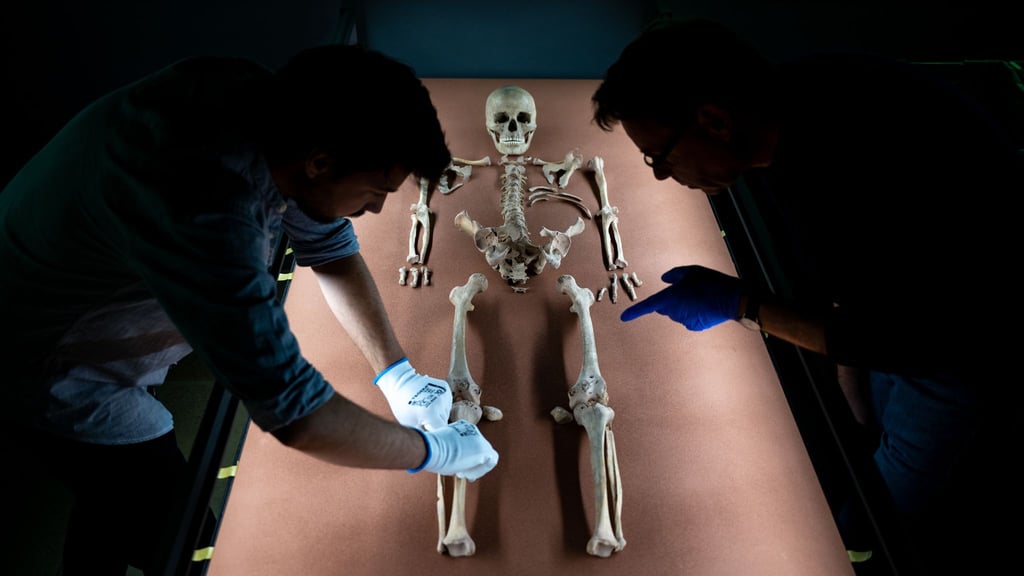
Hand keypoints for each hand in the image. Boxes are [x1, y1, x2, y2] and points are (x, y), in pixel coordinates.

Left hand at [374, 358, 452, 429]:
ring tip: (425, 409)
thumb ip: (425, 434)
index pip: (442, 431)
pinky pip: (447, 402)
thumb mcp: (411, 425)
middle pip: (444, 421)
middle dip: (436, 423)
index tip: (432, 436)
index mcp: (430, 413)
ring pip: (446, 412)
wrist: (400, 383)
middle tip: (424, 420)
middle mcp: (440, 403)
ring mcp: (443, 394)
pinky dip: (440, 404)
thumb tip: (434, 443)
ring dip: (439, 414)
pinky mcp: (445, 387)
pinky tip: (429, 401)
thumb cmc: (403, 407)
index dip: (437, 435)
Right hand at [410, 420, 498, 480]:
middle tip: (461, 473)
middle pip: (478, 449)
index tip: (457, 467)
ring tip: (462, 473)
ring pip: (486, 455)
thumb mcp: (440, 449)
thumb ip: (449, 453)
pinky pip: (490, 461)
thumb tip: (451, 464)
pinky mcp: (483, 449)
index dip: (465, 457)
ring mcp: (479, 438)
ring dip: (475, 467)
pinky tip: (467, 474)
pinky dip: (480, 470)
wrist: (430, 448)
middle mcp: (472, 430)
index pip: (469, 443)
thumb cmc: (430, 451)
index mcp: (461, 427)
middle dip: (471, 463)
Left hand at [620, 265, 742, 330]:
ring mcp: (683, 321)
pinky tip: (705, 308)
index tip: (623, 317)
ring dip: (683, 307)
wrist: (731, 298)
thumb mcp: (691, 271)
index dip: (634, 312)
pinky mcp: (694, 327)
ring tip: (700, 297)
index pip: (647, 306)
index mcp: (669, 297)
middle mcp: (673, 311)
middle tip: (688, 291)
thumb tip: (664, 279)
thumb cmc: (709, 281)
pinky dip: (693, 314)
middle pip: (664, 307)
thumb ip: (674, 274)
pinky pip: (688, 320)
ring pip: (677, 313)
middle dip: (670, 301)